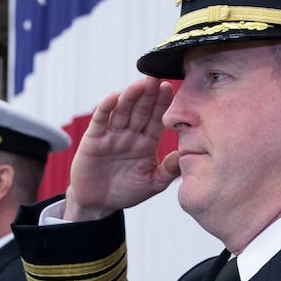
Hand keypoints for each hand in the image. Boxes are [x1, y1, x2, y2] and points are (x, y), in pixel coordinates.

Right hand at [66, 76, 179, 220]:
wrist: (97, 203)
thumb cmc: (126, 192)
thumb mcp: (153, 183)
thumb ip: (169, 170)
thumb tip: (187, 156)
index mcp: (147, 142)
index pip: (157, 119)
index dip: (162, 104)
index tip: (169, 88)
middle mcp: (130, 134)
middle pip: (140, 110)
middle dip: (148, 94)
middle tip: (155, 78)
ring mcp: (112, 135)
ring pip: (122, 112)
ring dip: (129, 97)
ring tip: (138, 84)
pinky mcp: (93, 140)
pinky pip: (100, 121)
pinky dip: (105, 109)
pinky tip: (113, 97)